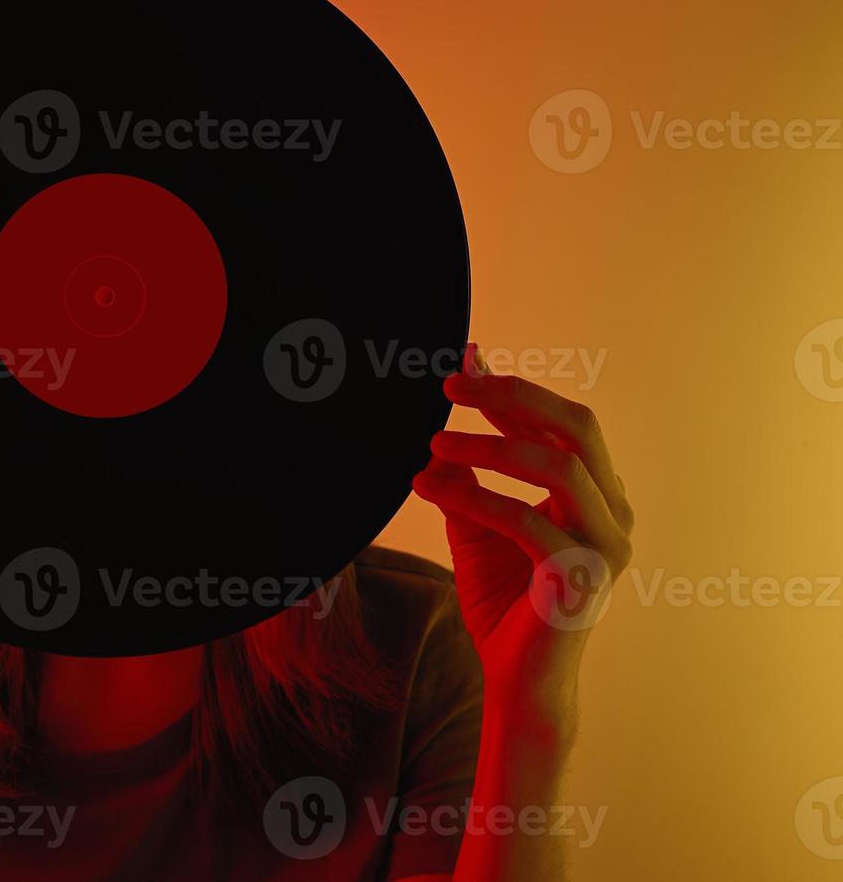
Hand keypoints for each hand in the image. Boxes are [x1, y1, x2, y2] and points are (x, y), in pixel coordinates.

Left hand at [412, 344, 634, 719]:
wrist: (516, 676)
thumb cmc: (503, 599)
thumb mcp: (477, 524)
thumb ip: (467, 475)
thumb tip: (441, 422)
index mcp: (598, 494)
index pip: (560, 423)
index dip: (512, 391)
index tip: (462, 364)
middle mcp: (613, 513)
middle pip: (577, 426)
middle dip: (513, 396)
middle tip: (453, 383)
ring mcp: (605, 545)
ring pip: (557, 466)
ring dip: (489, 446)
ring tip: (433, 444)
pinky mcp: (581, 578)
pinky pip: (528, 522)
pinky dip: (476, 498)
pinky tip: (428, 488)